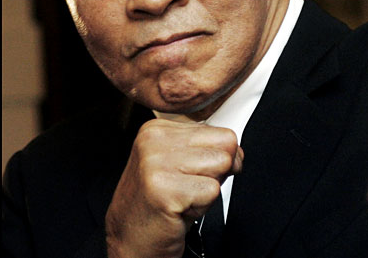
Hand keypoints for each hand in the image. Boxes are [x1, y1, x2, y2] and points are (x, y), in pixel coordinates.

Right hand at [105, 119, 242, 257]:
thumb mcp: (180, 164)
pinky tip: (179, 209)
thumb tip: (236, 150)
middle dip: (219, 172)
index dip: (222, 157)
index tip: (198, 173)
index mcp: (158, 129)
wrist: (130, 239)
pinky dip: (202, 206)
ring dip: (209, 189)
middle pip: (226, 146)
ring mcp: (156, 163)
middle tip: (192, 188)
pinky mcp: (164, 189)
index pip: (222, 132)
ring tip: (184, 197)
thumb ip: (205, 149)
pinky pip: (212, 191)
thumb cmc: (157, 203)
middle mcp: (154, 140)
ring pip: (221, 165)